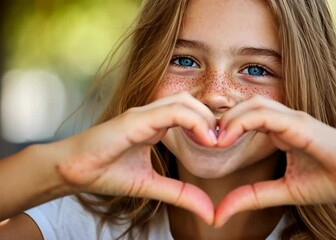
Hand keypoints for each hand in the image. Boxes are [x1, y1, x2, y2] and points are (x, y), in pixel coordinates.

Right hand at [53, 92, 216, 223]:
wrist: (73, 172)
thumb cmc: (107, 173)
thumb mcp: (152, 186)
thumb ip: (180, 194)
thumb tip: (209, 213)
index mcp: (155, 124)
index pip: (190, 112)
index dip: (209, 125)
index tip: (221, 146)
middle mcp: (150, 114)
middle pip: (191, 102)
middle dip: (212, 119)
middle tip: (224, 141)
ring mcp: (142, 114)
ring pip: (184, 102)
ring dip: (205, 118)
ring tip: (215, 141)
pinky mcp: (135, 120)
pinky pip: (170, 112)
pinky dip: (192, 121)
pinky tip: (204, 139)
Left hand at [214, 95, 335, 226]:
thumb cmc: (329, 183)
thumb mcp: (282, 192)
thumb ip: (251, 197)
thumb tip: (219, 213)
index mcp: (280, 129)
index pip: (245, 117)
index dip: (224, 127)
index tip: (207, 146)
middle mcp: (284, 119)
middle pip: (244, 106)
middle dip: (221, 119)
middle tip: (203, 139)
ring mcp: (293, 118)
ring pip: (252, 104)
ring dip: (229, 119)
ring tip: (213, 140)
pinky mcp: (300, 123)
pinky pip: (266, 114)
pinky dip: (243, 122)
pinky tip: (227, 138)